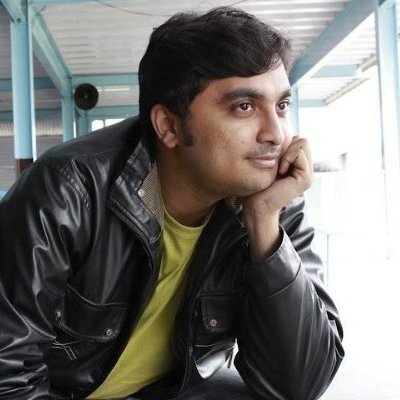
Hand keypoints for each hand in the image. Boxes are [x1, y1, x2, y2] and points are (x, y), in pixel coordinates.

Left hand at [242, 136, 312, 261]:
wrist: (257, 205)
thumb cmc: (257, 186)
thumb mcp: (270, 163)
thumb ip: (280, 151)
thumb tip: (287, 135)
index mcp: (299, 166)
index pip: (299, 140)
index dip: (284, 146)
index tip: (274, 162)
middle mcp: (306, 170)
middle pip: (303, 140)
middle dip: (287, 147)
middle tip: (277, 165)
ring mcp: (308, 175)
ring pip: (303, 143)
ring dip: (286, 153)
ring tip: (279, 169)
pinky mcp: (306, 178)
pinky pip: (299, 153)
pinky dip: (287, 158)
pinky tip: (280, 172)